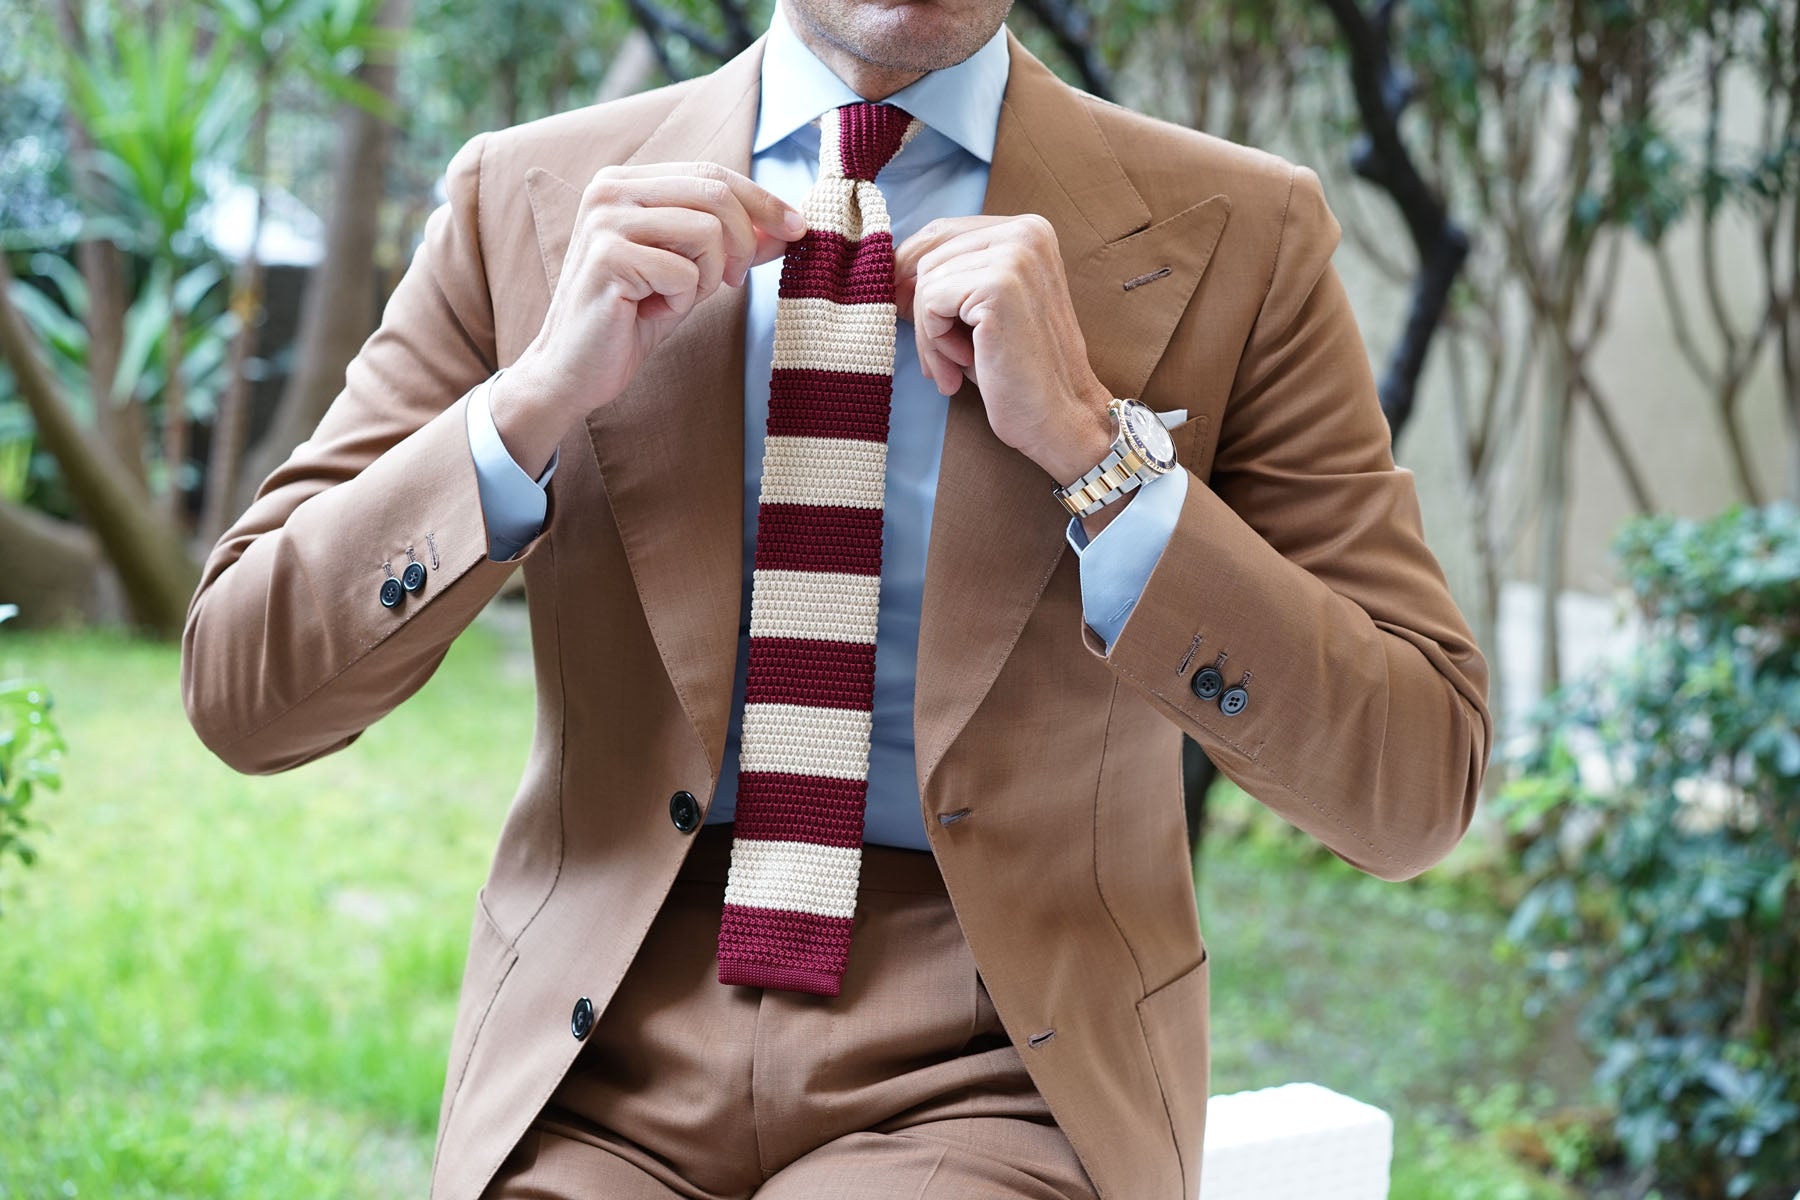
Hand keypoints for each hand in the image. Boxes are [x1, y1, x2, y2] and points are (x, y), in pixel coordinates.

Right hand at [493, 162, 805, 474]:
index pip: (712, 173)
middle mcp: (610, 189)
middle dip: (742, 243)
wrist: (574, 369)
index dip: (762, 200)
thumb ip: (733, 244)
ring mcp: (604, 220)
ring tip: (676, 298)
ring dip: (708, 276)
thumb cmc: (632, 319)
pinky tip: (651, 311)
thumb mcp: (692, 272)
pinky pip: (684, 272)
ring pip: (706, 231)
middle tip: (730, 283)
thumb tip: (789, 226)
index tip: (797, 229)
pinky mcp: (607, 257)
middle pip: (716, 194)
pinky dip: (681, 300)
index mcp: (626, 181)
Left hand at [893, 215, 1113, 482]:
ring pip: (926, 282)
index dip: (913, 275)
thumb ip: (946, 280)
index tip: (911, 316)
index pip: (941, 232)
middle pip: (929, 256)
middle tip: (943, 361)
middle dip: (924, 313)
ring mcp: (1015, 255)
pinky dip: (935, 343)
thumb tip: (889, 270)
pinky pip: (930, 303)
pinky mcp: (999, 286)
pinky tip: (963, 367)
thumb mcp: (977, 313)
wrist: (1060, 417)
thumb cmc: (1017, 371)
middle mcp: (1026, 232)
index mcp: (1028, 229)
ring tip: (956, 367)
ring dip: (930, 335)